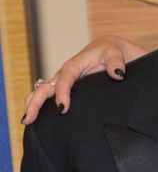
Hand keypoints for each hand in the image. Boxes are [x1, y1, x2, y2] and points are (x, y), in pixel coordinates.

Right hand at [22, 35, 146, 123]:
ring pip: (45, 92)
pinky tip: (38, 120)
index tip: (62, 108)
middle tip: (29, 118)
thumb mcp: (116, 53)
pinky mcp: (69, 89)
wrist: (115, 51)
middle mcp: (66, 73)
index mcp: (76, 64)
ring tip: (27, 120)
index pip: (65, 79)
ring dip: (34, 104)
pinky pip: (52, 96)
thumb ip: (115, 62)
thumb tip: (118, 73)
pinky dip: (42, 106)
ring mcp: (65, 81)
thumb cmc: (113, 51)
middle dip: (36, 102)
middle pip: (47, 87)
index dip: (62, 93)